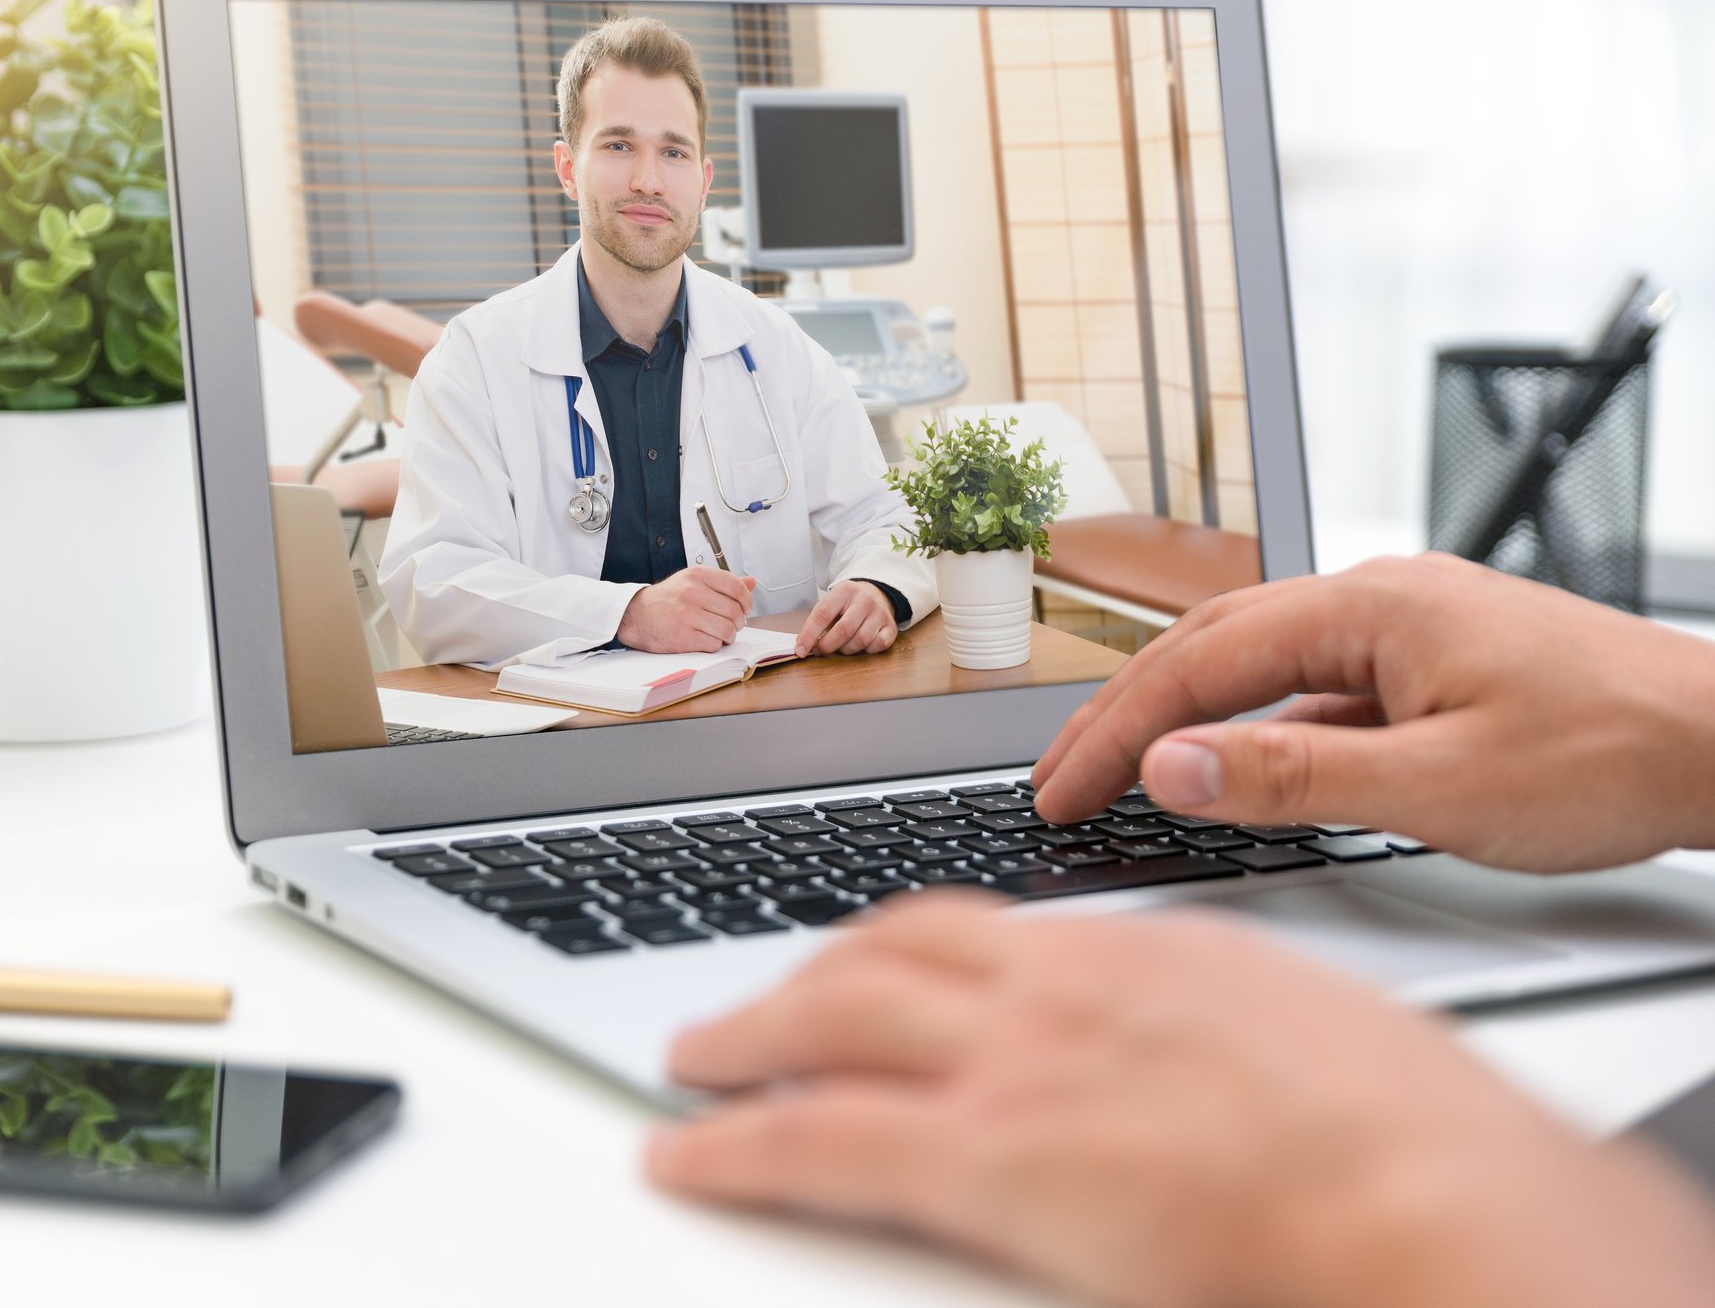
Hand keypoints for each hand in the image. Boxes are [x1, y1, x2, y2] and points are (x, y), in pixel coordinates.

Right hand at [618, 566, 756, 652]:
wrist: (637, 615)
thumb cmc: (668, 599)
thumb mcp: (693, 582)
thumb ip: (723, 583)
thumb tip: (751, 583)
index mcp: (696, 576)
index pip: (735, 586)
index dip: (746, 600)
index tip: (745, 608)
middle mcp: (691, 593)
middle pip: (734, 611)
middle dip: (738, 621)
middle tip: (734, 624)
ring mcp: (686, 615)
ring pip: (727, 629)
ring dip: (729, 635)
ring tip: (722, 633)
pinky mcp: (682, 637)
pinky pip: (714, 644)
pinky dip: (715, 644)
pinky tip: (707, 639)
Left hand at [651, 893, 1714, 1307]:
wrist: (1444, 1203)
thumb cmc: (1416, 1146)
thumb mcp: (1311, 1049)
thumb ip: (1220, 1040)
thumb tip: (1197, 1080)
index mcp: (1144, 957)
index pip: (982, 930)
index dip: (903, 946)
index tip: (870, 963)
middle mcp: (1063, 986)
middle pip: (889, 952)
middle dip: (807, 975)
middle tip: (753, 1005)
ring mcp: (1019, 1063)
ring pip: (834, 1019)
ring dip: (751, 1034)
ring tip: (700, 1058)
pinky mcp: (992, 1158)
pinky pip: (820, 1140)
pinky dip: (737, 1143)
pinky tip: (689, 1153)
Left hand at [794, 580, 895, 656]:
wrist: (876, 594)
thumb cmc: (847, 604)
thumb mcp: (830, 604)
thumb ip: (816, 622)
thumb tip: (802, 646)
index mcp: (844, 591)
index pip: (823, 614)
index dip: (809, 635)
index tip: (800, 651)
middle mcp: (864, 599)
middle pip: (843, 630)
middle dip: (827, 646)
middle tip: (820, 651)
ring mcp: (880, 612)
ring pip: (860, 640)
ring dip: (846, 650)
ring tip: (841, 646)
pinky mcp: (891, 626)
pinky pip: (878, 645)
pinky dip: (867, 650)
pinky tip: (861, 645)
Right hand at [1032, 553, 1714, 870]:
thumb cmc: (1612, 755)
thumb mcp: (1441, 788)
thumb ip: (1295, 779)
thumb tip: (1172, 769)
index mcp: (1366, 607)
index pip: (1196, 667)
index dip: (1113, 734)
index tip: (1058, 793)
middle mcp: (1375, 599)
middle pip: (1208, 649)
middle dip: (1123, 717)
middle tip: (1060, 784)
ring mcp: (1402, 631)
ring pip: (1255, 665)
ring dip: (1181, 721)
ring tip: (1121, 775)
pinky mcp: (1427, 666)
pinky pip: (1311, 691)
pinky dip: (1252, 731)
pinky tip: (1233, 775)